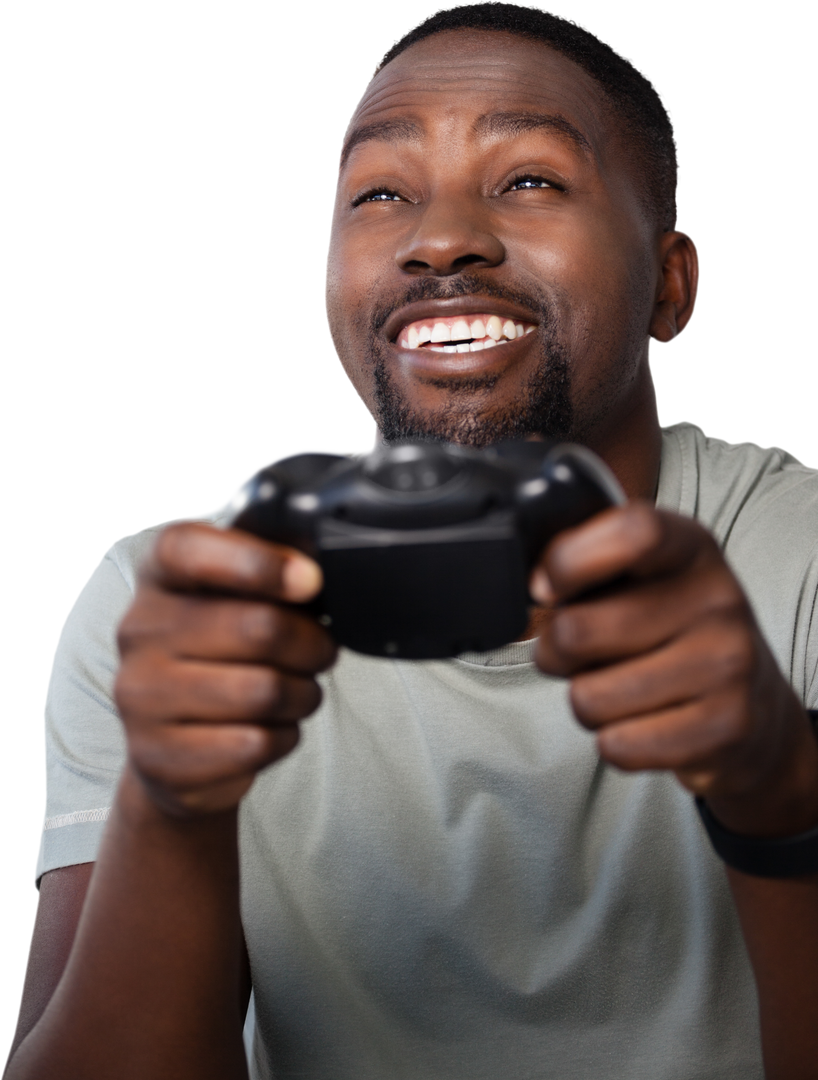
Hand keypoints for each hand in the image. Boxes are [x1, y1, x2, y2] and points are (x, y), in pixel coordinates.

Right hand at [114, 522, 337, 817]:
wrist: (174, 744)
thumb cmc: (220, 656)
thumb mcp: (238, 599)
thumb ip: (270, 572)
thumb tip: (309, 571)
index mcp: (158, 575)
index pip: (190, 549)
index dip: (258, 562)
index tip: (310, 580)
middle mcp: (139, 629)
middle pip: (260, 627)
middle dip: (312, 644)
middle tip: (319, 652)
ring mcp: (139, 695)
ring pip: (265, 691)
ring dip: (303, 695)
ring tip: (296, 693)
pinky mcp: (156, 754)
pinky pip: (255, 743)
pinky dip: (283, 738)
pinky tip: (268, 730)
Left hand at [531, 501, 817, 836]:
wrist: (756, 708)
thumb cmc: (677, 634)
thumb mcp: (646, 578)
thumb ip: (591, 565)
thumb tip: (536, 583)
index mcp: (690, 549)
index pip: (631, 531)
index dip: (570, 560)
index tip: (547, 588)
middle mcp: (718, 600)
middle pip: (578, 631)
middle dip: (556, 653)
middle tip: (579, 655)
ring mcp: (727, 664)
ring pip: (589, 698)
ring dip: (586, 702)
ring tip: (618, 689)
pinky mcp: (725, 727)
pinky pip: (617, 745)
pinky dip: (614, 742)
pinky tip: (644, 723)